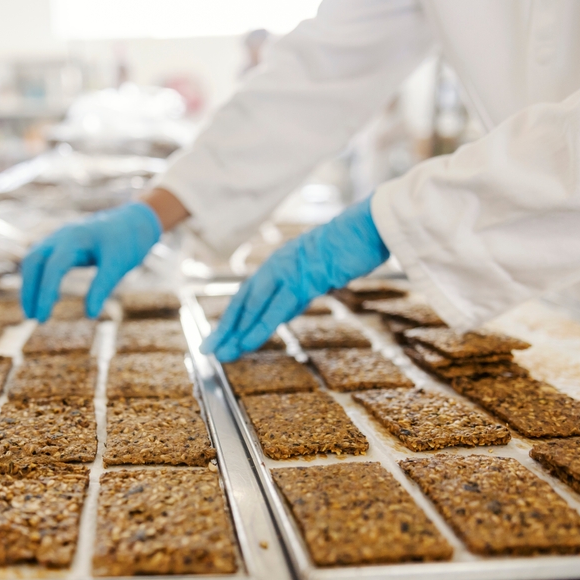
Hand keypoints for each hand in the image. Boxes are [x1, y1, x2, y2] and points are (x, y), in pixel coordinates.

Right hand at [21, 202, 161, 321]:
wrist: (133, 221)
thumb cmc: (127, 242)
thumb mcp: (118, 265)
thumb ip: (102, 288)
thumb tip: (90, 315)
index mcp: (75, 238)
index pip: (53, 267)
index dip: (44, 294)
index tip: (42, 319)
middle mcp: (62, 235)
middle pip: (33, 261)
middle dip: (28, 290)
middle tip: (32, 319)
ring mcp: (58, 238)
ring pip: (33, 260)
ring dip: (30, 286)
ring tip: (35, 313)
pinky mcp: (61, 244)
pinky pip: (41, 260)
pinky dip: (39, 279)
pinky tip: (49, 298)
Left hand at [202, 194, 388, 361]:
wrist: (370, 226)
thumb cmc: (353, 245)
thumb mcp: (325, 266)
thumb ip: (307, 281)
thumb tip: (296, 297)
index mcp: (282, 262)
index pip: (251, 294)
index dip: (234, 316)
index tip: (221, 336)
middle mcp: (279, 264)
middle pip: (245, 300)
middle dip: (226, 327)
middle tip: (208, 350)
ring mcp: (289, 270)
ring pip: (254, 305)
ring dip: (236, 331)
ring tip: (222, 353)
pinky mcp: (303, 278)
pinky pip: (276, 308)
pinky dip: (259, 327)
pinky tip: (245, 343)